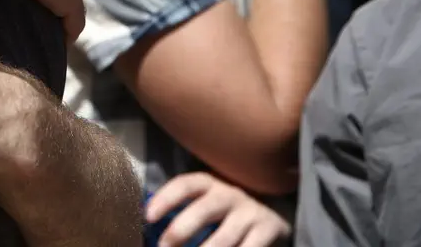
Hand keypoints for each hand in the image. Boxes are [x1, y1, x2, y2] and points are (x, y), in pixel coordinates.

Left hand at [147, 173, 289, 246]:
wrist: (272, 212)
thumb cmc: (226, 211)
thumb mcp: (205, 202)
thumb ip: (184, 210)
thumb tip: (149, 226)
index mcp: (209, 183)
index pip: (185, 185)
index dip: (166, 198)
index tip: (148, 216)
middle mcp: (230, 194)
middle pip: (204, 209)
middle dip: (181, 230)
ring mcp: (251, 212)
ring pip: (225, 237)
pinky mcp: (270, 230)